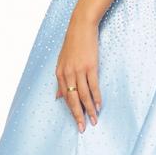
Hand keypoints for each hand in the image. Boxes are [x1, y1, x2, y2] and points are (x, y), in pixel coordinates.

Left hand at [54, 11, 101, 131]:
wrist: (81, 26)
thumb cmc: (73, 43)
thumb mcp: (62, 62)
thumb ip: (61, 80)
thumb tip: (57, 97)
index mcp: (60, 73)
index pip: (65, 97)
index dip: (71, 110)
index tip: (77, 121)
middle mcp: (67, 74)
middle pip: (72, 100)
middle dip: (78, 115)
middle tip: (82, 128)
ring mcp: (79, 71)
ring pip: (83, 95)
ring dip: (89, 110)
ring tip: (94, 120)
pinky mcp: (90, 67)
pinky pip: (93, 86)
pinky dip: (96, 97)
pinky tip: (99, 105)